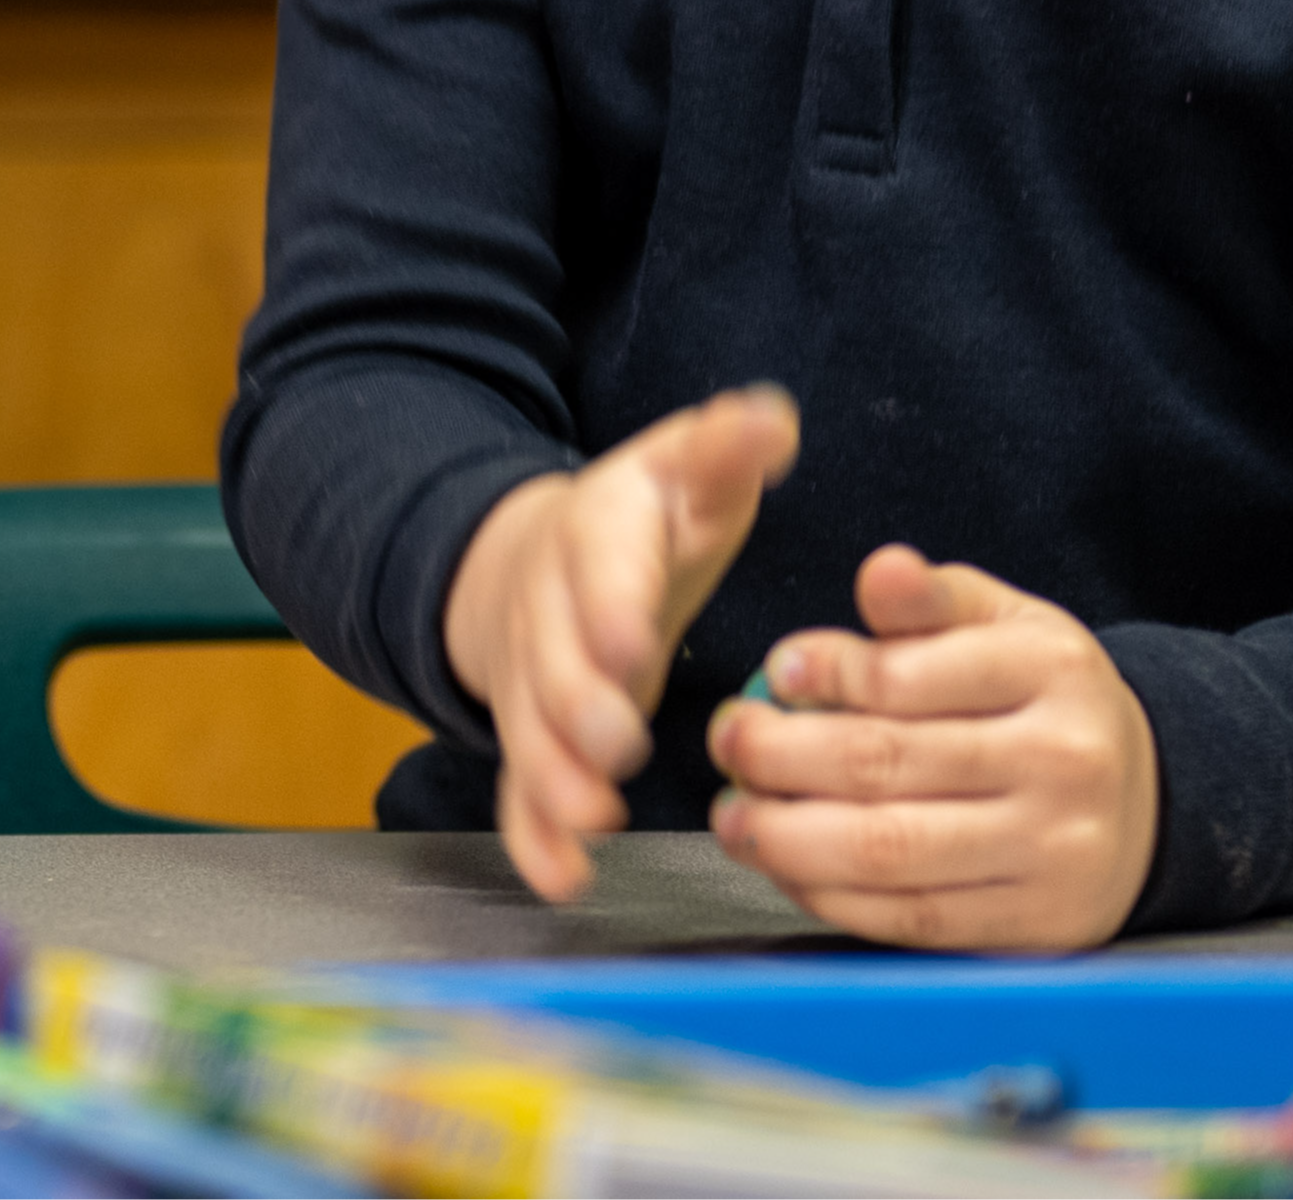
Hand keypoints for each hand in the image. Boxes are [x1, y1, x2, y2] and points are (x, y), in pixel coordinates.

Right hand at [443, 385, 798, 902]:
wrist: (537, 556)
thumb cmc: (645, 519)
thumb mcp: (684, 469)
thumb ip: (727, 448)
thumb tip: (773, 417)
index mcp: (599, 531)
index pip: (600, 565)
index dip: (608, 604)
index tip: (630, 643)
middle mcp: (552, 604)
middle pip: (553, 655)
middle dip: (577, 702)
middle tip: (615, 742)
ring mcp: (531, 672)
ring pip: (530, 725)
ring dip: (553, 772)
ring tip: (591, 816)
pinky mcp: (528, 728)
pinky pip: (519, 784)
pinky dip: (533, 833)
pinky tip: (562, 876)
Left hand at [706, 545, 1157, 951]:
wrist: (1146, 802)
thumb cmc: (1042, 699)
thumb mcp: (1006, 623)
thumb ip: (932, 599)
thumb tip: (881, 571)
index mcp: (1051, 671)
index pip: (908, 674)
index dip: (825, 673)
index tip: (775, 672)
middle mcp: (1062, 762)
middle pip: (885, 765)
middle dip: (779, 756)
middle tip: (727, 743)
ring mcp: (1053, 852)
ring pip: (888, 850)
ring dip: (787, 836)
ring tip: (736, 814)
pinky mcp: (1036, 925)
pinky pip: (912, 919)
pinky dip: (831, 895)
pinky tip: (788, 868)